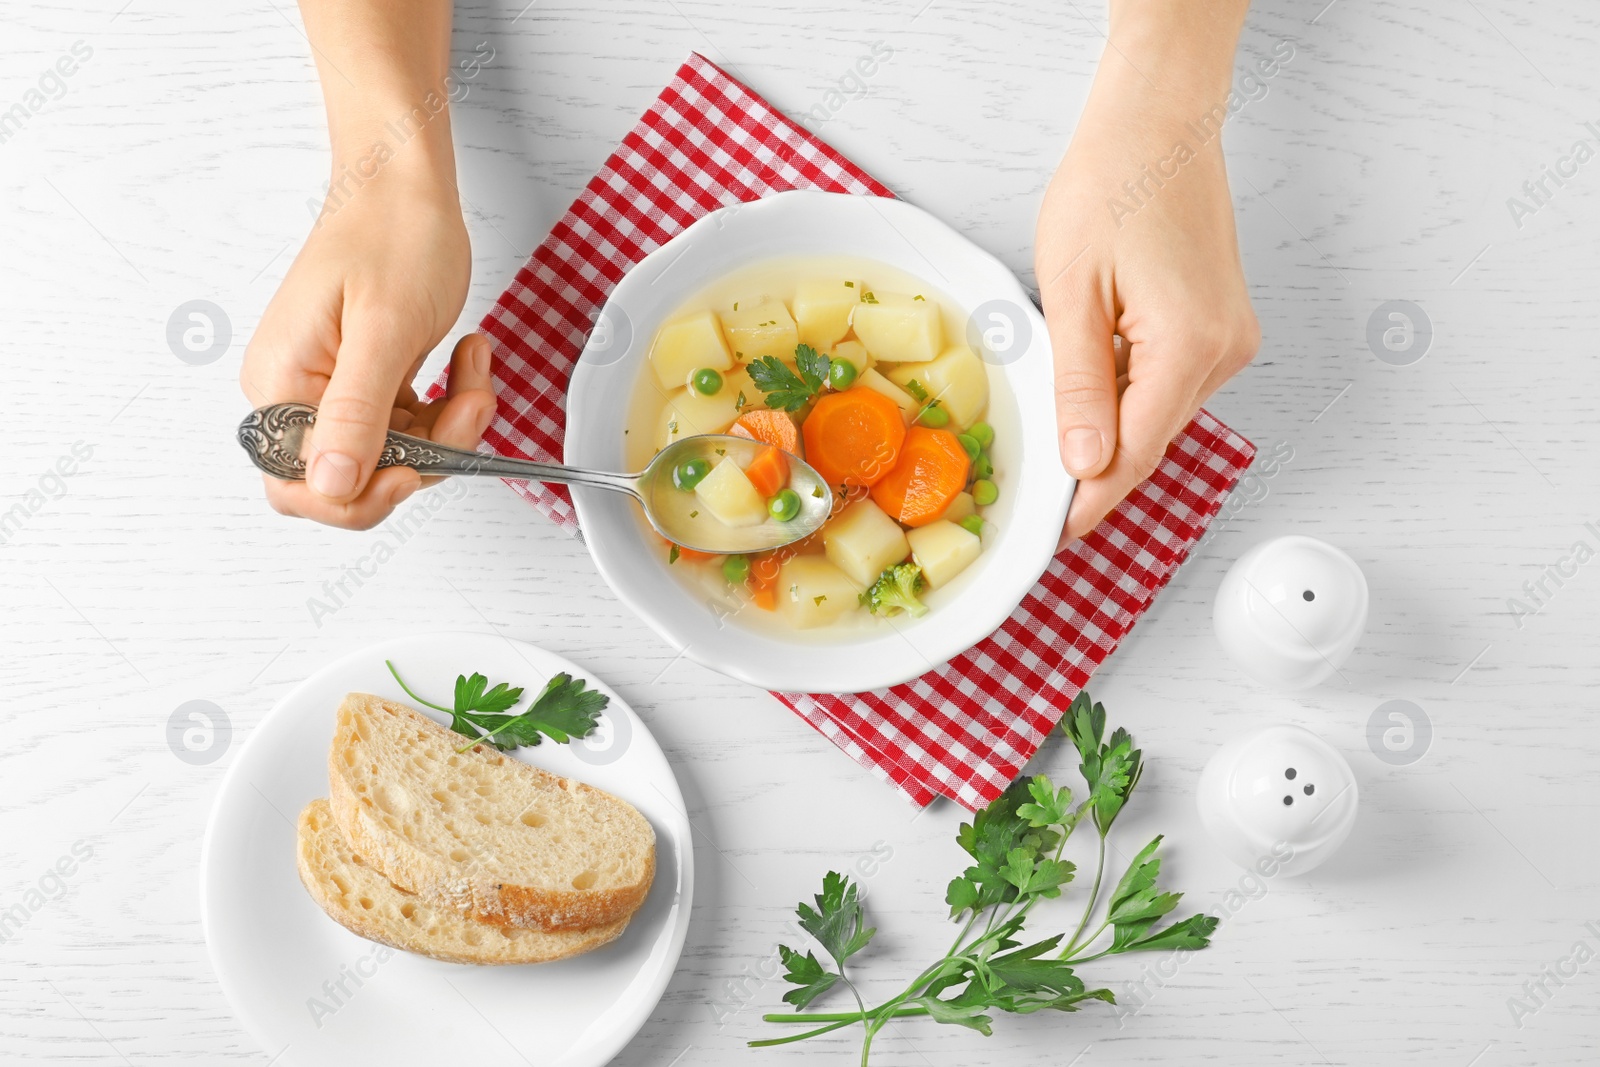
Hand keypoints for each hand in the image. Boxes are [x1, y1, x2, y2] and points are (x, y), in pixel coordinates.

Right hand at [240, 174, 494, 529]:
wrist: (406, 186)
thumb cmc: (392, 235)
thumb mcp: (384, 329)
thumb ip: (357, 414)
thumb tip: (331, 485)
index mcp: (281, 383)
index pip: (301, 486)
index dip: (362, 496)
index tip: (414, 469)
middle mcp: (296, 393)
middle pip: (354, 479)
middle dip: (423, 457)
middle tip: (466, 407)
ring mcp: (332, 390)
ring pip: (394, 457)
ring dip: (448, 427)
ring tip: (474, 367)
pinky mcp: (366, 384)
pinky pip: (409, 429)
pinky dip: (447, 408)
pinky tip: (465, 362)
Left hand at [1036, 25, 1258, 547]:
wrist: (1158, 125)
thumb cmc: (1111, 188)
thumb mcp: (1072, 291)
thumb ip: (1080, 385)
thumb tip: (1084, 464)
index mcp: (1189, 348)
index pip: (1135, 456)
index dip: (1090, 503)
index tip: (1054, 539)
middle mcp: (1223, 352)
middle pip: (1150, 440)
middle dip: (1095, 472)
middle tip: (1039, 504)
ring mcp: (1230, 341)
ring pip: (1159, 415)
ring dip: (1111, 429)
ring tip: (1056, 434)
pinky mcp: (1222, 328)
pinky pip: (1169, 384)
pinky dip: (1129, 395)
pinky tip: (1093, 383)